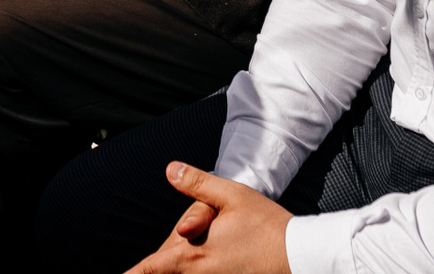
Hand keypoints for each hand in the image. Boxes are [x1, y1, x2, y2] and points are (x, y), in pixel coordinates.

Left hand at [125, 163, 292, 273]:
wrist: (300, 255)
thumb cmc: (267, 224)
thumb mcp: (232, 195)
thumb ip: (198, 184)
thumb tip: (170, 170)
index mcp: (193, 253)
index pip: (152, 266)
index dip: (133, 273)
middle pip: (167, 273)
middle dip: (154, 268)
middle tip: (140, 266)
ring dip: (175, 270)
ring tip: (165, 263)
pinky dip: (195, 273)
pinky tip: (197, 268)